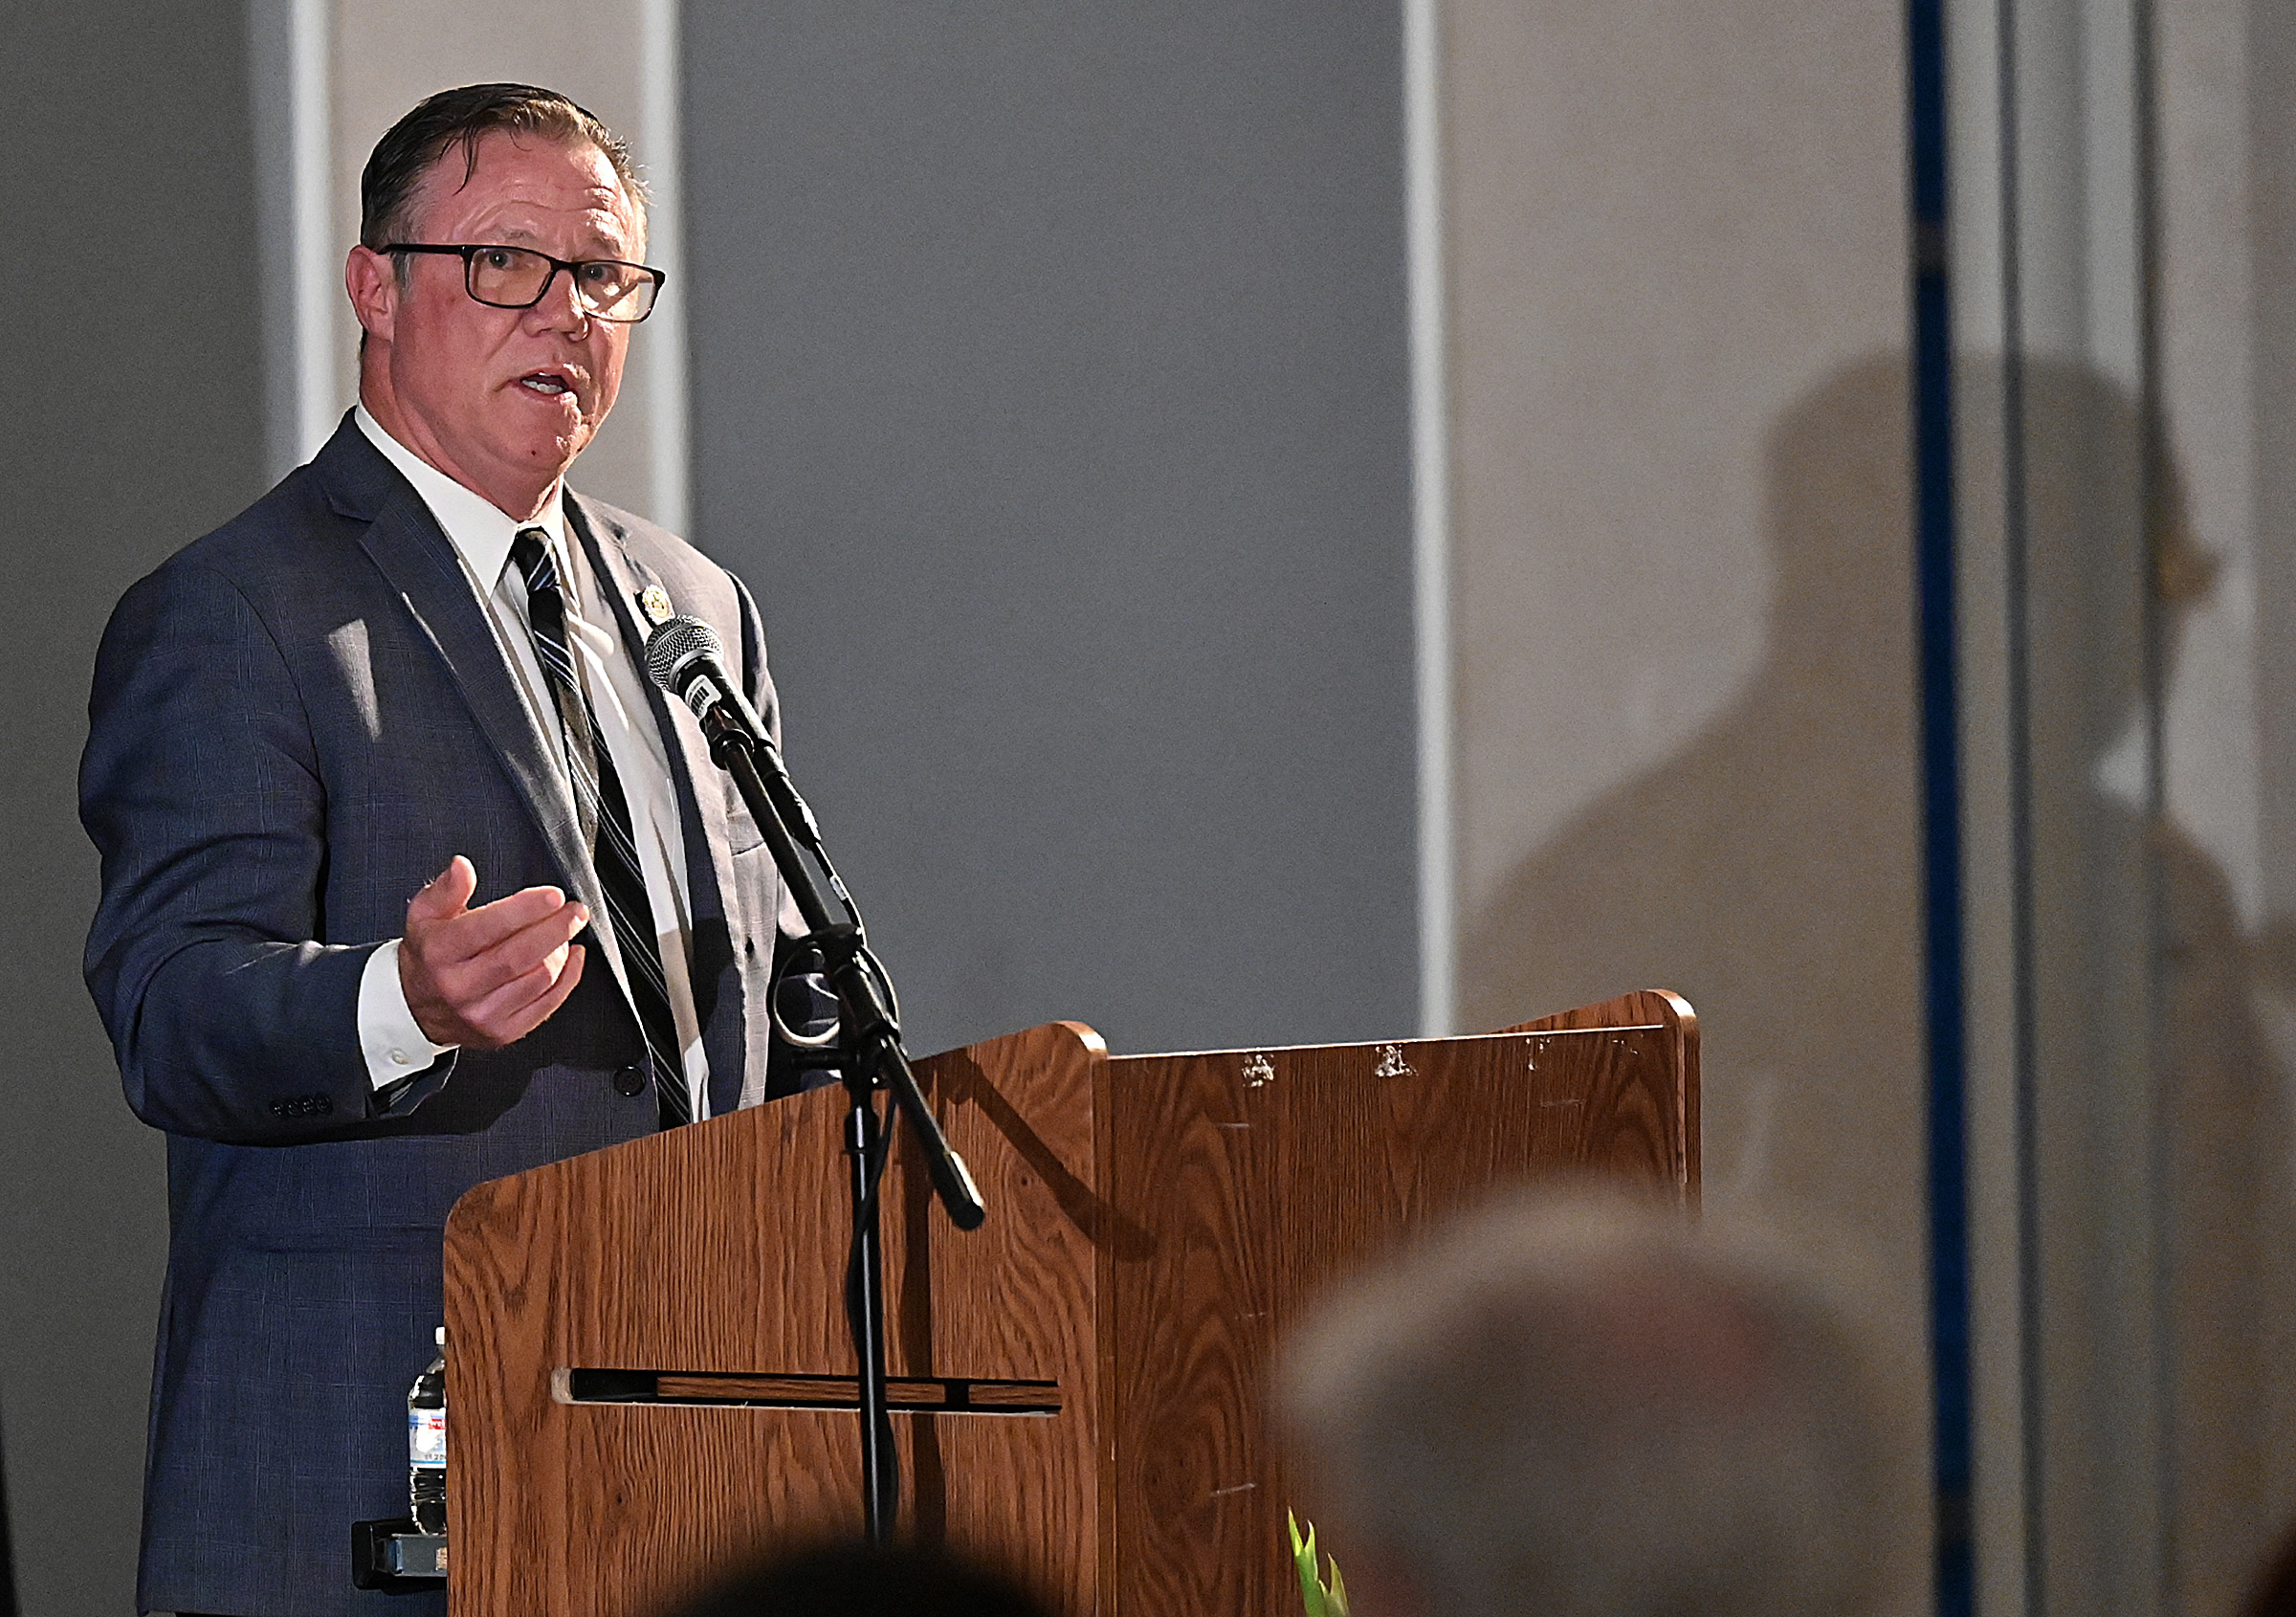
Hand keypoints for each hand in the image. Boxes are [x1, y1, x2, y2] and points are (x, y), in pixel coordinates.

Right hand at [399, 856, 588, 1048]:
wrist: (415, 1008)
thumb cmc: (428, 956)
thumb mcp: (425, 916)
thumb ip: (447, 889)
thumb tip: (462, 866)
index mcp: (440, 953)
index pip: (488, 928)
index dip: (526, 909)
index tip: (553, 895)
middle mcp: (460, 986)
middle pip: (520, 955)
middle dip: (556, 928)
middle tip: (574, 911)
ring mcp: (483, 1014)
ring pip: (539, 978)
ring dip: (561, 950)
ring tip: (565, 930)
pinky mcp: (503, 1032)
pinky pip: (548, 1003)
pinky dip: (569, 977)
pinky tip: (572, 956)